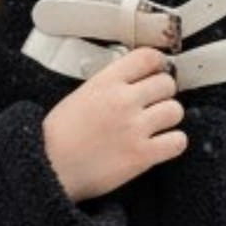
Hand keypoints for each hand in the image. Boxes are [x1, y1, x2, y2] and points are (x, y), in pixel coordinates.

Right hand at [42, 47, 186, 201]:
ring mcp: (134, 128)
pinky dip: (173, 143)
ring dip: (168, 118)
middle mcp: (123, 101)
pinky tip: (160, 144)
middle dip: (162, 94)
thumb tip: (133, 82)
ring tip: (155, 125)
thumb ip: (108, 86)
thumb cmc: (57, 137)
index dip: (157, 64)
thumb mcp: (79, 96)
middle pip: (167, 83)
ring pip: (175, 111)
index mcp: (105, 82)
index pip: (148, 57)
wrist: (48, 169)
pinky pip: (177, 142)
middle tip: (153, 104)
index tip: (157, 71)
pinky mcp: (142, 155)